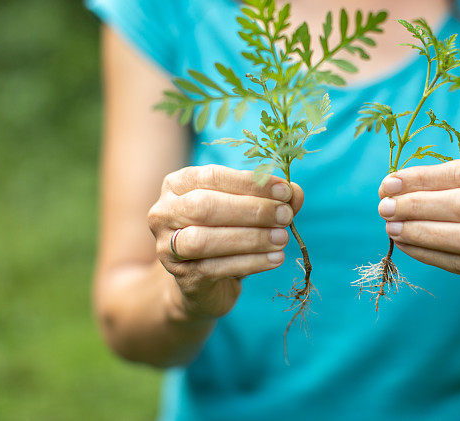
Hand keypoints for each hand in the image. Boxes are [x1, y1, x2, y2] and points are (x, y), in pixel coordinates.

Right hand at [148, 165, 303, 320]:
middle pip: (205, 206)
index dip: (251, 183)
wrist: (201, 282)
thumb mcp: (246, 212)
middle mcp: (164, 213)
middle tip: (285, 216)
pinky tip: (276, 258)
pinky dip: (251, 262)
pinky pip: (216, 268)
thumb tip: (295, 192)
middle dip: (251, 210)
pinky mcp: (181, 277)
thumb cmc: (225, 233)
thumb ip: (270, 199)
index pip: (212, 177)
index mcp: (178, 185)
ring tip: (282, 238)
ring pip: (205, 240)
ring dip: (251, 238)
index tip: (285, 191)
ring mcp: (167, 247)